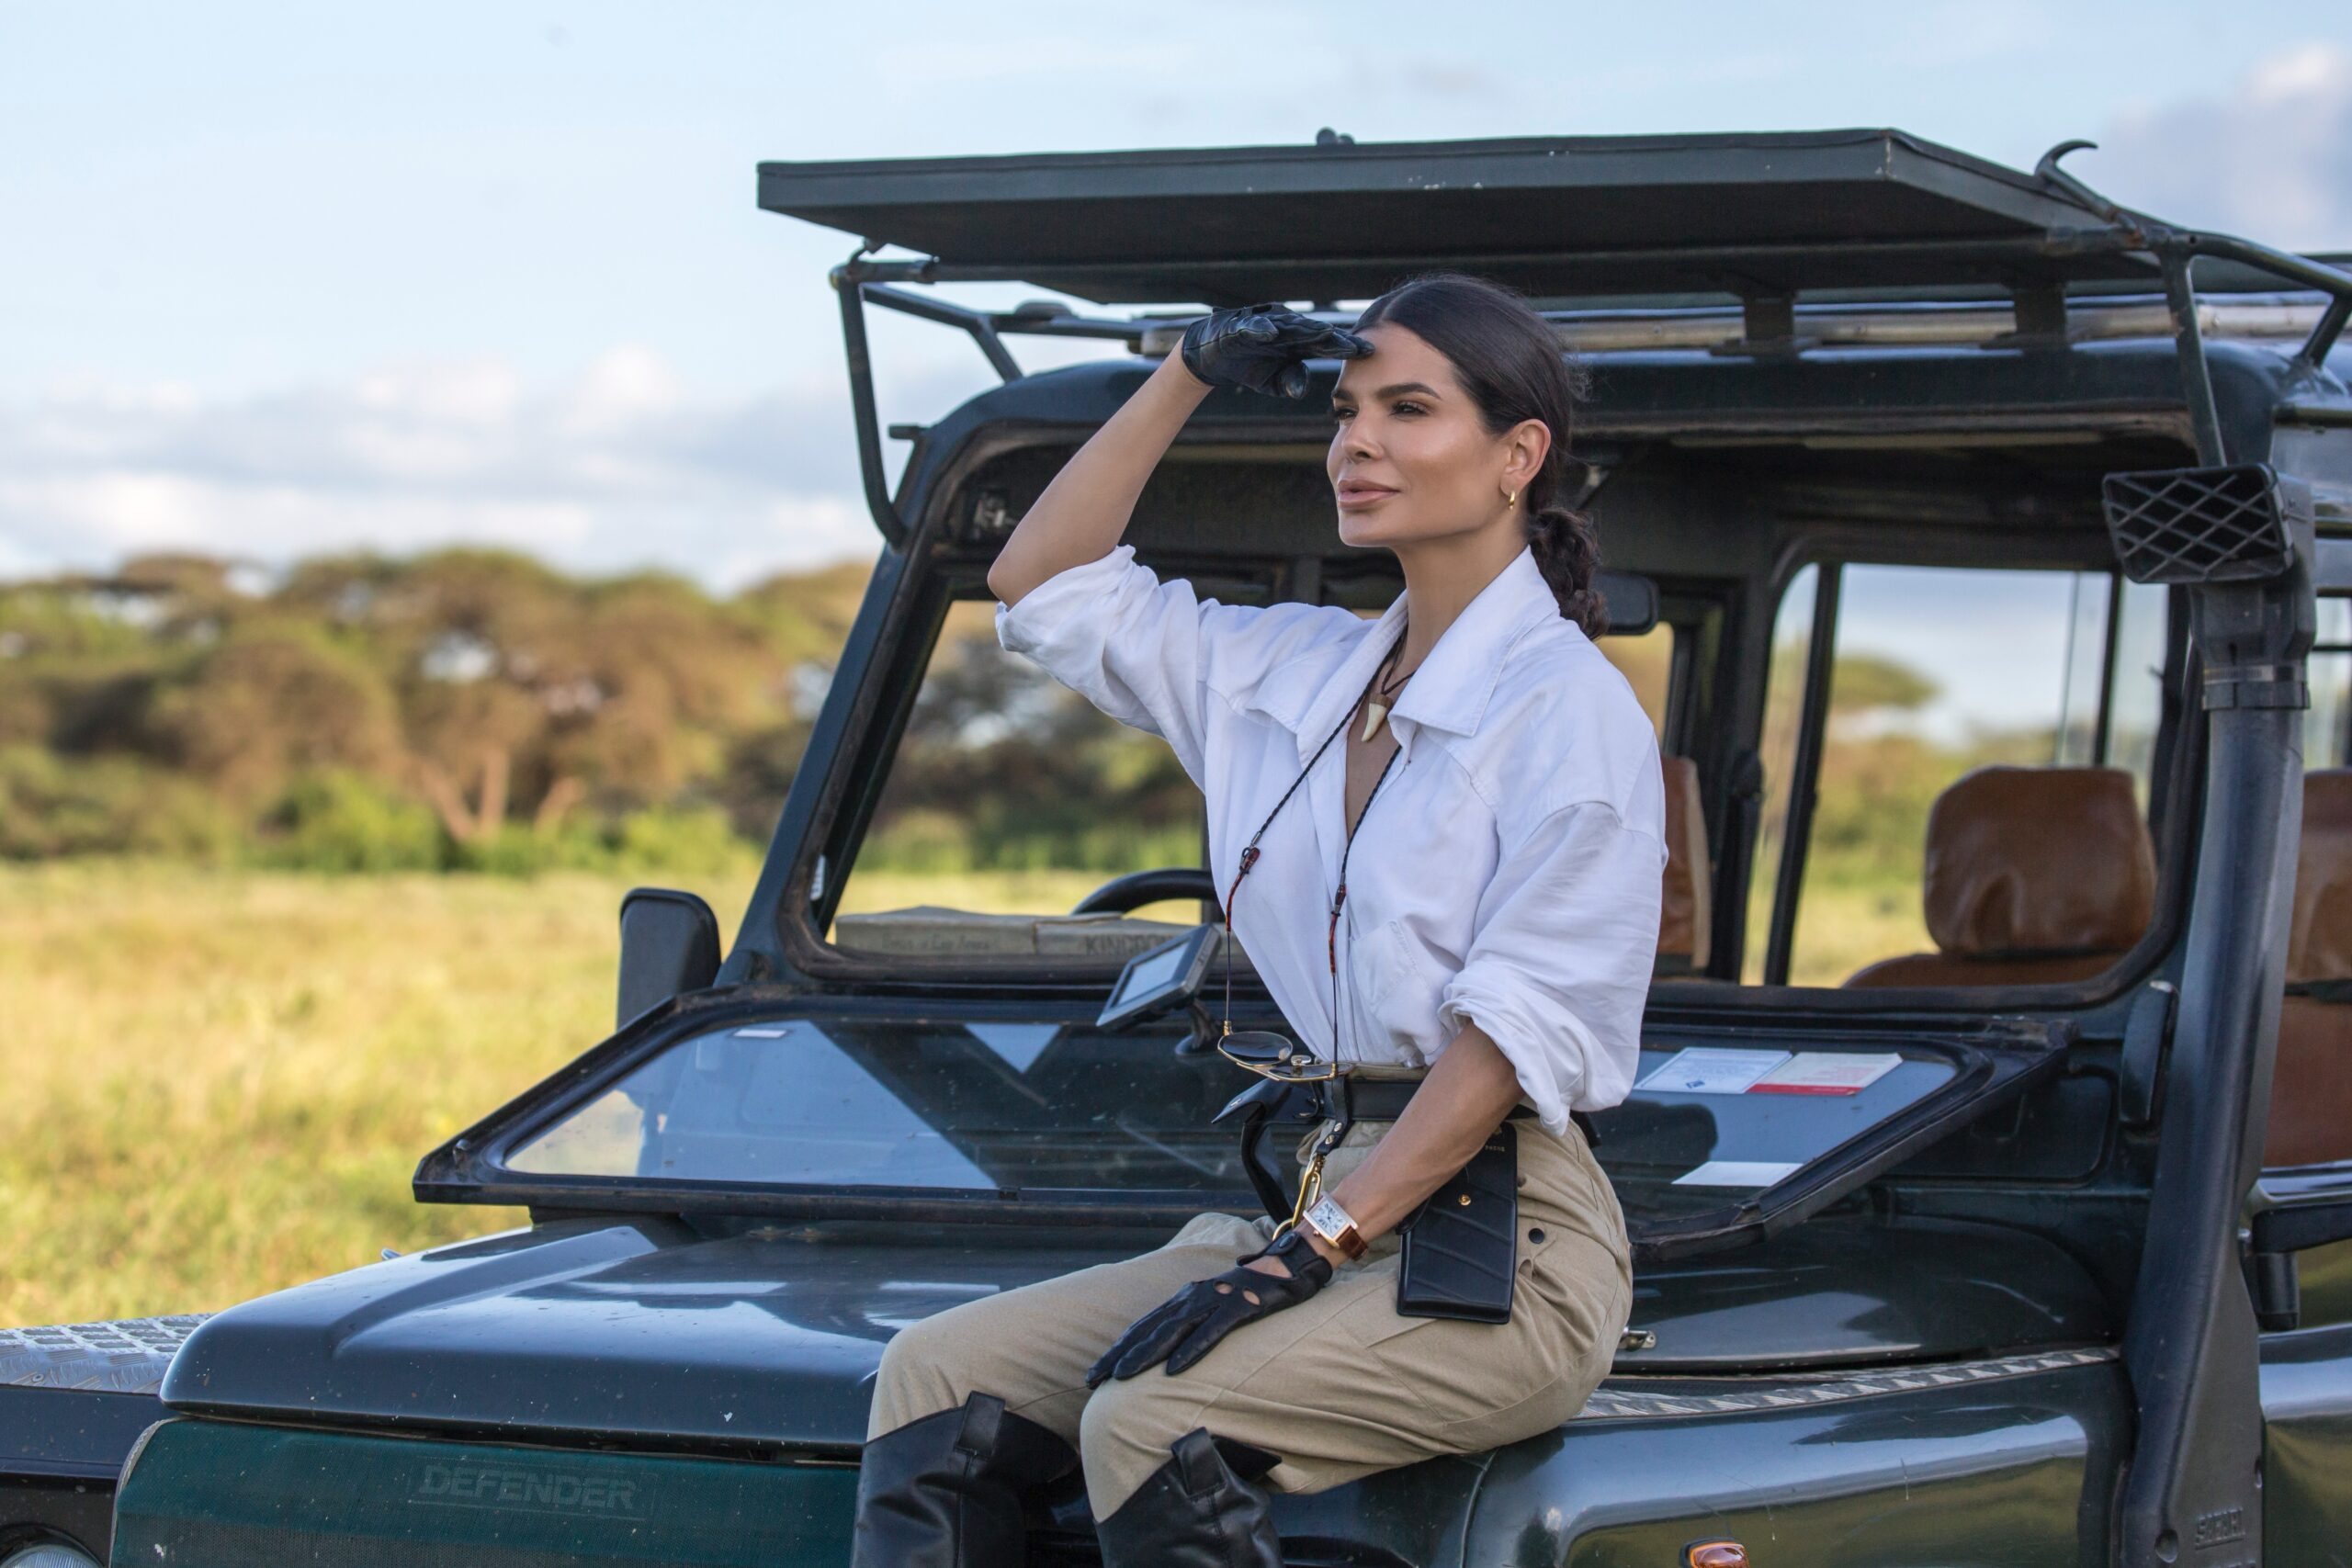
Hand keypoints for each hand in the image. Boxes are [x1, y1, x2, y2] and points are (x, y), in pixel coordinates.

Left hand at [1085, 1229, 1333, 1382]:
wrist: (1292, 1263)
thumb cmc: (1254, 1290)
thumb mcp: (1217, 1306)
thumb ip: (1196, 1323)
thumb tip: (1174, 1351)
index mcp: (1185, 1299)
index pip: (1143, 1326)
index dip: (1117, 1349)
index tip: (1093, 1373)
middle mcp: (1193, 1297)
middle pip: (1147, 1329)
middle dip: (1117, 1356)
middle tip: (1090, 1380)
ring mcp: (1216, 1300)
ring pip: (1171, 1330)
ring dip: (1143, 1354)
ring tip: (1120, 1377)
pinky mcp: (1240, 1307)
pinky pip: (1211, 1331)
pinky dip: (1191, 1350)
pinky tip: (1174, 1369)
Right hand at [1179, 303, 1370, 398]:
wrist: (1215, 354)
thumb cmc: (1250, 365)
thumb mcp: (1272, 381)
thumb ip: (1290, 383)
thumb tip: (1300, 392)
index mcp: (1297, 343)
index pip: (1327, 344)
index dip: (1346, 348)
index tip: (1369, 353)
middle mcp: (1285, 330)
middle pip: (1313, 333)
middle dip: (1334, 338)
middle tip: (1356, 344)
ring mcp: (1265, 326)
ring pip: (1288, 327)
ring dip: (1305, 330)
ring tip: (1325, 334)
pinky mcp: (1241, 327)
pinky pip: (1251, 327)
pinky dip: (1259, 329)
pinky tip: (1270, 334)